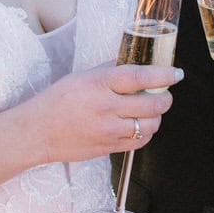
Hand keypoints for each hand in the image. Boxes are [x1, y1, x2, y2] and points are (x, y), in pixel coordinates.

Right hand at [33, 62, 181, 163]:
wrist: (37, 132)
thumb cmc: (57, 101)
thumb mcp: (81, 77)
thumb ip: (109, 71)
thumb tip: (136, 64)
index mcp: (99, 84)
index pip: (140, 77)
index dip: (163, 75)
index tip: (176, 74)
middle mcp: (106, 108)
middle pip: (152, 105)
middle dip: (165, 98)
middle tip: (165, 93)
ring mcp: (108, 131)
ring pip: (150, 126)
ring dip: (157, 117)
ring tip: (151, 110)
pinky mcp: (108, 147)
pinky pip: (139, 142)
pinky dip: (146, 133)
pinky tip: (140, 126)